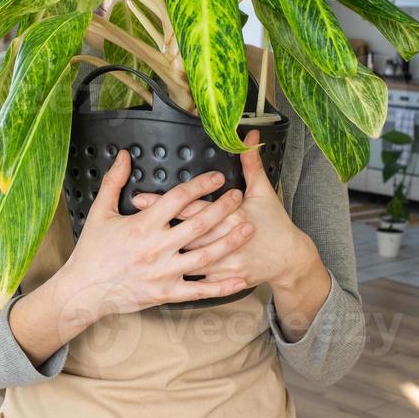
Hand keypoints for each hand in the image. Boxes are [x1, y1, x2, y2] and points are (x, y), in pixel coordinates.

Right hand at [65, 152, 254, 315]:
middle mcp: (157, 248)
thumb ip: (114, 182)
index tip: (217, 178)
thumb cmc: (91, 251)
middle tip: (238, 197)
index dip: (200, 186)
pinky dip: (221, 286)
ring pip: (205, 256)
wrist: (83, 290)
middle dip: (222, 209)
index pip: (178, 200)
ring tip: (248, 228)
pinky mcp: (166, 293)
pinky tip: (239, 278)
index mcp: (142, 225)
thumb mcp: (100, 212)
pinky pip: (199, 290)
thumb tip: (125, 156)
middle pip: (198, 225)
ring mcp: (164, 273)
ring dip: (229, 241)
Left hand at [130, 131, 316, 293]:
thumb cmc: (275, 223)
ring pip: (186, 258)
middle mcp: (223, 240)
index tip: (139, 197)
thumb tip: (248, 137)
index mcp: (231, 216)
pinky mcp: (223, 279)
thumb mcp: (263, 191)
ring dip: (161, 253)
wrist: (289, 259)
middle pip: (183, 232)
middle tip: (129, 219)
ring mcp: (223, 264)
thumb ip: (251, 164)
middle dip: (155, 225)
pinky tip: (157, 275)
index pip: (191, 206)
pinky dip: (179, 276)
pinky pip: (197, 280)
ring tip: (137, 246)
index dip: (164, 201)